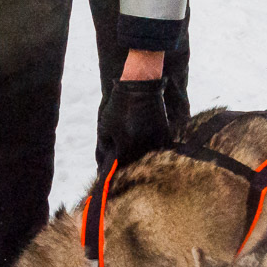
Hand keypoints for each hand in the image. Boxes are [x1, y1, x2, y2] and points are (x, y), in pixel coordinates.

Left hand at [101, 52, 171, 166]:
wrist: (140, 88)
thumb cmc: (119, 106)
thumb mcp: (105, 126)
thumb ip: (103, 147)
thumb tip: (102, 163)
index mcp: (127, 146)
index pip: (120, 167)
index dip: (115, 172)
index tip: (110, 178)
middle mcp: (143, 147)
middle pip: (135, 165)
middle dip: (128, 168)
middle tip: (123, 169)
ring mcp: (155, 141)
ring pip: (148, 158)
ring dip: (141, 160)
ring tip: (136, 159)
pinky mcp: (164, 134)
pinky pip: (158, 149)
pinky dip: (152, 151)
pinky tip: (147, 149)